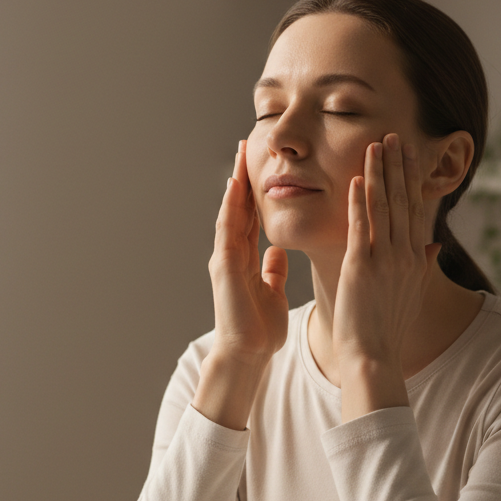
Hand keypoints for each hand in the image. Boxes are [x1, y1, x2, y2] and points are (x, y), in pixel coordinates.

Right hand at [193, 141, 288, 429]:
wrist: (248, 355)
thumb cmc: (261, 329)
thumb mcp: (272, 292)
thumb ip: (272, 271)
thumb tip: (276, 252)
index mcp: (245, 259)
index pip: (252, 217)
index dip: (256, 191)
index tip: (263, 165)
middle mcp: (232, 255)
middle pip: (238, 208)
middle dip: (242, 177)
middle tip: (246, 145)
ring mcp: (225, 260)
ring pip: (230, 214)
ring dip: (234, 185)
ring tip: (239, 157)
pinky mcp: (224, 269)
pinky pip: (227, 232)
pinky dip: (230, 209)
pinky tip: (234, 190)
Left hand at [333, 133, 440, 420]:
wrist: (375, 359)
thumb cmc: (388, 332)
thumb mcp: (411, 295)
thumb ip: (422, 266)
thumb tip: (434, 244)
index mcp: (415, 260)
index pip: (413, 210)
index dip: (411, 180)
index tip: (408, 154)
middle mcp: (404, 256)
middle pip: (403, 201)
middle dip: (399, 166)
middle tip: (395, 135)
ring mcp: (384, 261)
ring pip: (384, 208)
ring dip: (381, 173)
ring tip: (377, 144)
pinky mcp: (362, 268)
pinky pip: (362, 228)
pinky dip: (361, 202)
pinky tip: (359, 178)